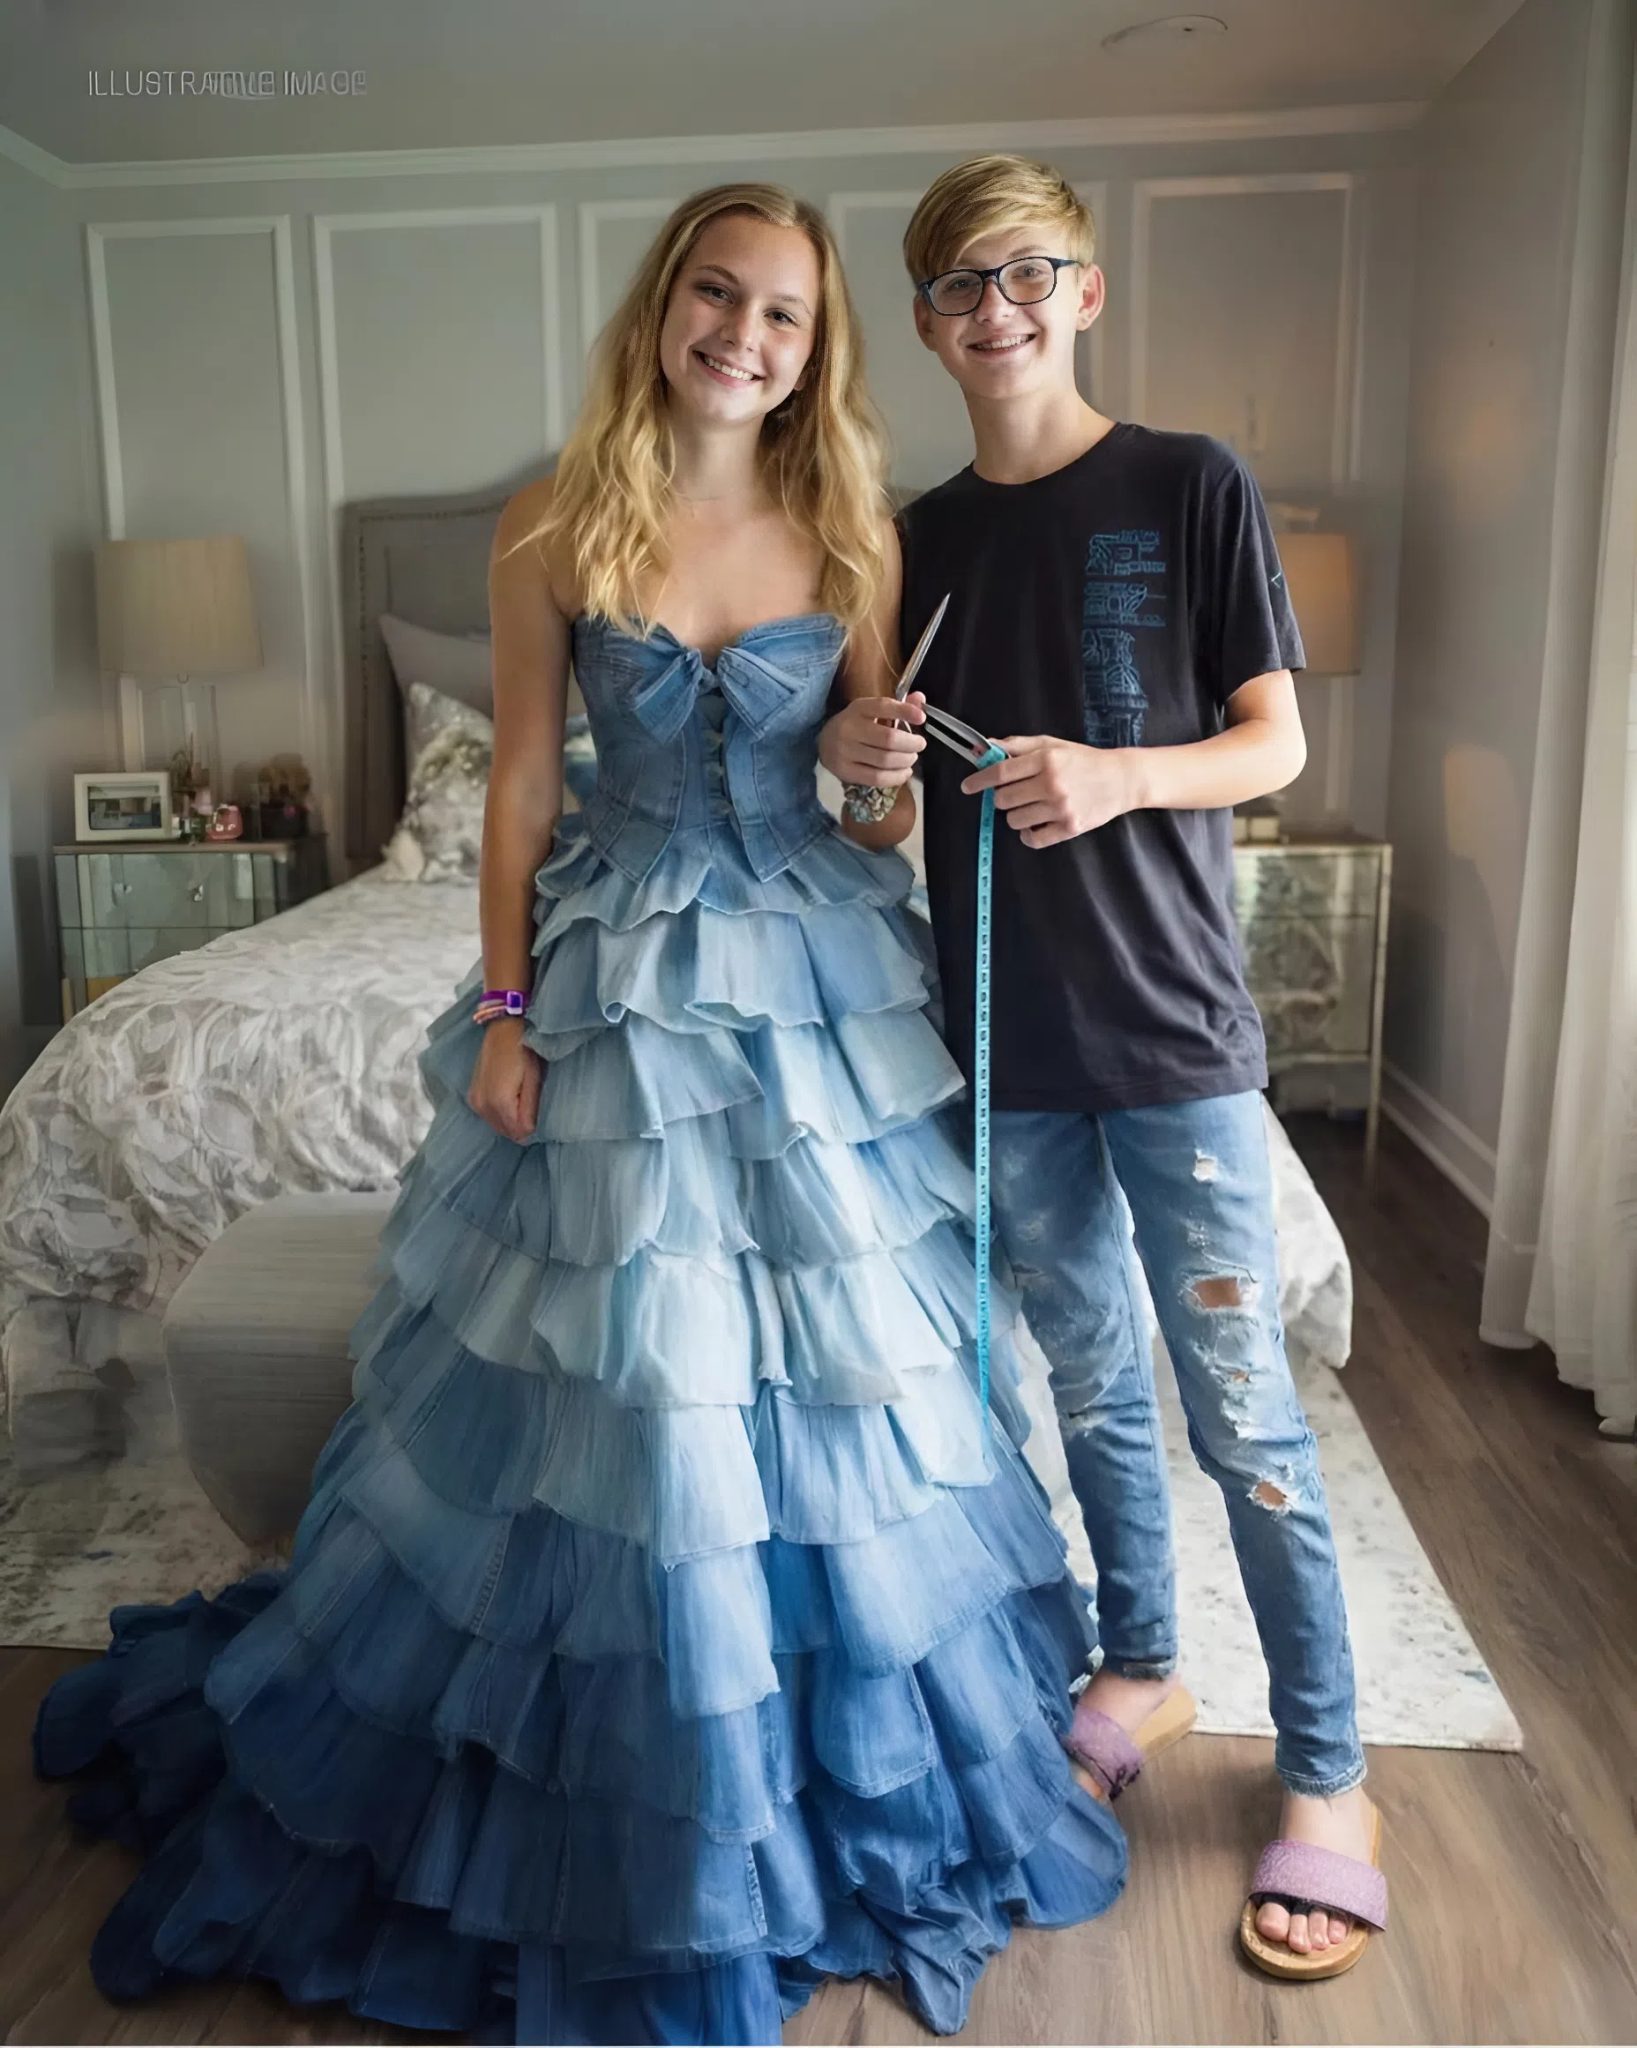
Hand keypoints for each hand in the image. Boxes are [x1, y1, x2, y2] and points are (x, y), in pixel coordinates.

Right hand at [467, 1016, 543, 1143]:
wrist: (503, 1027)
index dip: (533, 1126)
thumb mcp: (534, 1079)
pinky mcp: (472, 1096)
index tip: (539, 1110)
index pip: (520, 1133)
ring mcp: (474, 1101)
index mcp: (499, 1102)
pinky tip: (509, 1095)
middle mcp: (482, 1106)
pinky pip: (489, 1116)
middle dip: (520, 1124)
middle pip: (507, 1132)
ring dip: (510, 1119)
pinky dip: (500, 1112)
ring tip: (521, 1096)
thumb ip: (530, 1109)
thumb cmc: (523, 1049)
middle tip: (532, 1103)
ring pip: (498, 1125)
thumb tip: (528, 1133)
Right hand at [819, 691, 926, 786]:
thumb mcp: (872, 711)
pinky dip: (896, 777)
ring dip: (906, 761)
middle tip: (919, 745)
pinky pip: (877, 778)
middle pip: (888, 739)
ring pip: (885, 760)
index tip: (921, 718)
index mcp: (858, 709)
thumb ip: (898, 706)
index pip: (884, 707)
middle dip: (911, 744)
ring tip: (911, 758)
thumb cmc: (856, 725)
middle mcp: (849, 729)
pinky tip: (904, 772)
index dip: (905, 712)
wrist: (824, 743)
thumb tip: (920, 700)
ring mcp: (845, 752)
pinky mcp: (845, 772)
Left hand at [960, 735, 1138, 848]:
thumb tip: (988, 746)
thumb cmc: (1084, 760)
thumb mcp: (1053, 745)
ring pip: (1015, 820)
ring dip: (1016, 815)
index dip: (980, 780)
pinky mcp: (1069, 828)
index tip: (968, 787)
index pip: (1002, 772)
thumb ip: (1020, 746)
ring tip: (1031, 807)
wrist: (1122, 779)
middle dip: (1002, 798)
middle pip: (1004, 799)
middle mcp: (1052, 784)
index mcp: (1046, 760)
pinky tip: (1034, 825)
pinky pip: (1033, 839)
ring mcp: (1061, 808)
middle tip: (1015, 794)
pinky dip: (1028, 835)